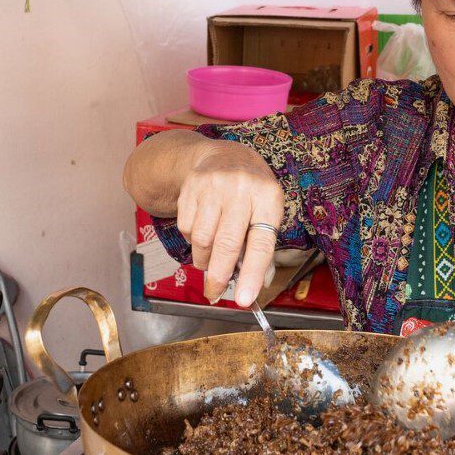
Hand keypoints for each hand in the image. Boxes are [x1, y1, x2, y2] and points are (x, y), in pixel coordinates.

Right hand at [176, 141, 285, 306]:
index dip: (252, 274)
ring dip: (204, 259)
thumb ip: (262, 246)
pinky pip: (186, 228)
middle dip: (219, 276)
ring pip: (202, 239)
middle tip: (215, 293)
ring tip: (209, 259)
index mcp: (268, 197)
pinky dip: (192, 241)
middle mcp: (241, 188)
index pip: (260, 242)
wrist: (223, 155)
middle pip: (226, 243)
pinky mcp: (191, 186)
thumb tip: (253, 284)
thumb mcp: (267, 210)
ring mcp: (213, 185)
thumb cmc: (251, 192)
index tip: (245, 300)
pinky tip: (202, 232)